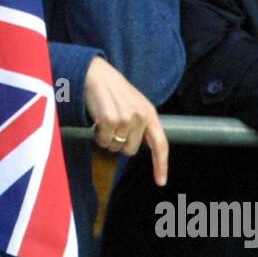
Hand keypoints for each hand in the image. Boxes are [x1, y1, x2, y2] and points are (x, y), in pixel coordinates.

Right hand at [84, 55, 167, 185]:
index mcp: (150, 114)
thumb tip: (138, 146)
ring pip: (115, 147)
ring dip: (107, 138)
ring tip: (105, 119)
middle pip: (131, 150)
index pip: (160, 144)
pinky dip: (98, 135)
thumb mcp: (135, 104)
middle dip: (120, 144)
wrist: (96, 74)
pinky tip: (98, 120)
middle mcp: (140, 117)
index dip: (161, 165)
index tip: (161, 182)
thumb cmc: (114, 91)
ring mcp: (125, 119)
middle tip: (114, 126)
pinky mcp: (109, 121)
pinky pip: (103, 142)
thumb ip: (141, 123)